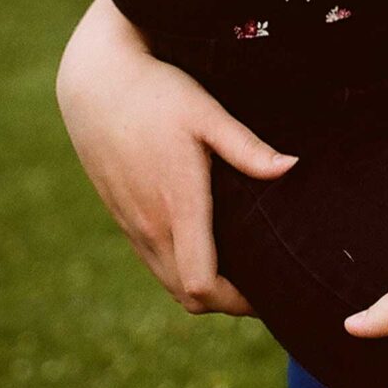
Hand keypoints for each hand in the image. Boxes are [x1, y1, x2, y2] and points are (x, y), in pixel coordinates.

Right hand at [54, 0, 296, 314]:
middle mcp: (150, 226)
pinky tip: (204, 248)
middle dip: (226, 303)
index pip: (202, 285)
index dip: (236, 301)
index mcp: (177, 207)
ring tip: (240, 273)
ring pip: (167, 281)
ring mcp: (131, 225)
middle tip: (262, 287)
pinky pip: (153, 261)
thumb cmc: (157, 94)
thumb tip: (292, 167)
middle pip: (187, 296)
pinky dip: (180, 270)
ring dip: (202, 288)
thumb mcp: (207, 113)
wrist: (95, 84)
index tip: (267, 292)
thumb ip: (247, 147)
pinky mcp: (121, 216)